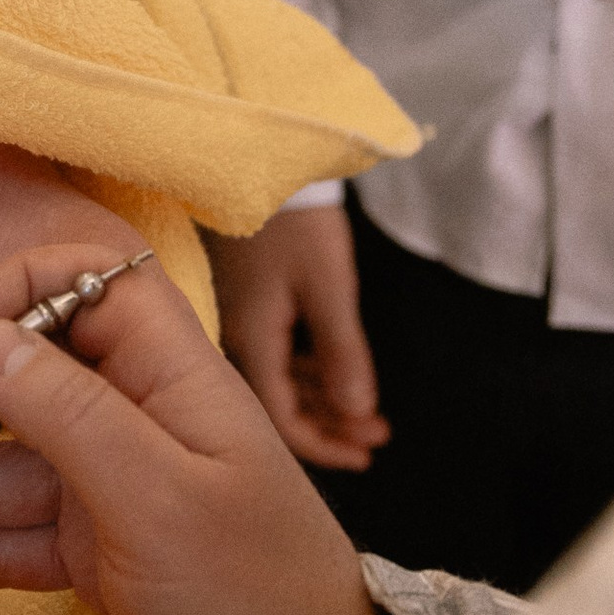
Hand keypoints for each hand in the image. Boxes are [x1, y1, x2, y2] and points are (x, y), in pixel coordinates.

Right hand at [0, 252, 377, 614]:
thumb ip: (69, 415)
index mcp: (170, 376)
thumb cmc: (253, 595)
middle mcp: (134, 418)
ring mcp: (109, 488)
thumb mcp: (158, 500)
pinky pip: (2, 535)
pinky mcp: (92, 553)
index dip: (8, 301)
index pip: (80, 285)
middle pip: (16, 380)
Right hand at [209, 204, 388, 470]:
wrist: (260, 158)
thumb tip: (358, 412)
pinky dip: (309, 373)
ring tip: (367, 414)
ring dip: (322, 401)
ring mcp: (240, 320)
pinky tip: (335, 375)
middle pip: (280, 406)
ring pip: (280, 382)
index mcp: (252, 339)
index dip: (323, 446)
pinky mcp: (247, 303)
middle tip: (376, 439)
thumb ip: (341, 353)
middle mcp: (237, 338)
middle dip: (330, 426)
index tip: (364, 456)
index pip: (282, 420)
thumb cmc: (297, 220)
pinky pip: (276, 355)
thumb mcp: (328, 286)